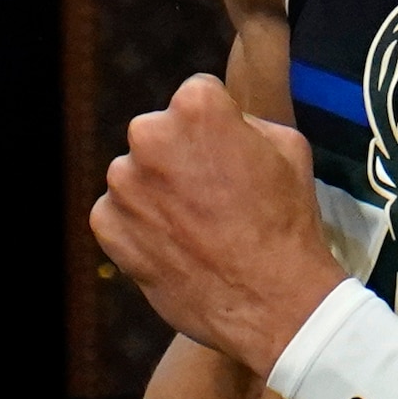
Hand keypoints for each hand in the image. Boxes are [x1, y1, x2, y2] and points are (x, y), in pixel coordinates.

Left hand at [86, 74, 339, 379]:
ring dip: (156, 191)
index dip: (218, 126)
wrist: (271, 302)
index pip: (196, 96)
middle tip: (212, 193)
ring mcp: (123, 182)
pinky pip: (116, 212)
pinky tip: (175, 245)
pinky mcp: (107, 225)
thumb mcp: (290, 146)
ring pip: (135, 174)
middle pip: (159, 133)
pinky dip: (138, 225)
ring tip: (196, 226)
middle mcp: (149, 136)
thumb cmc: (287, 222)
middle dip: (180, 155)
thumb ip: (245, 120)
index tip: (231, 155)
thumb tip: (221, 123)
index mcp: (196, 107)